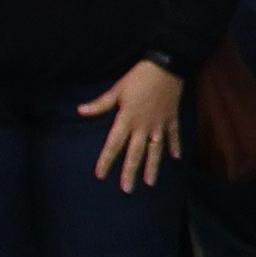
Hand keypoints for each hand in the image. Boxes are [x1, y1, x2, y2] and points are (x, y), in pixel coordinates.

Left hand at [80, 61, 183, 191]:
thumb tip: (80, 111)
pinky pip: (173, 136)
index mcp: (127, 119)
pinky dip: (174, 146)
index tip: (100, 175)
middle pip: (135, 153)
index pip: (114, 144)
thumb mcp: (117, 89)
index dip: (106, 160)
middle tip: (127, 189)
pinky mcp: (171, 119)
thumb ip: (100, 104)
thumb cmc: (139, 77)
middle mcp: (143, 126)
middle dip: (130, 172)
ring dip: (153, 166)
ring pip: (155, 150)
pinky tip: (175, 157)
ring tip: (150, 183)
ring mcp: (159, 124)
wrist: (166, 67)